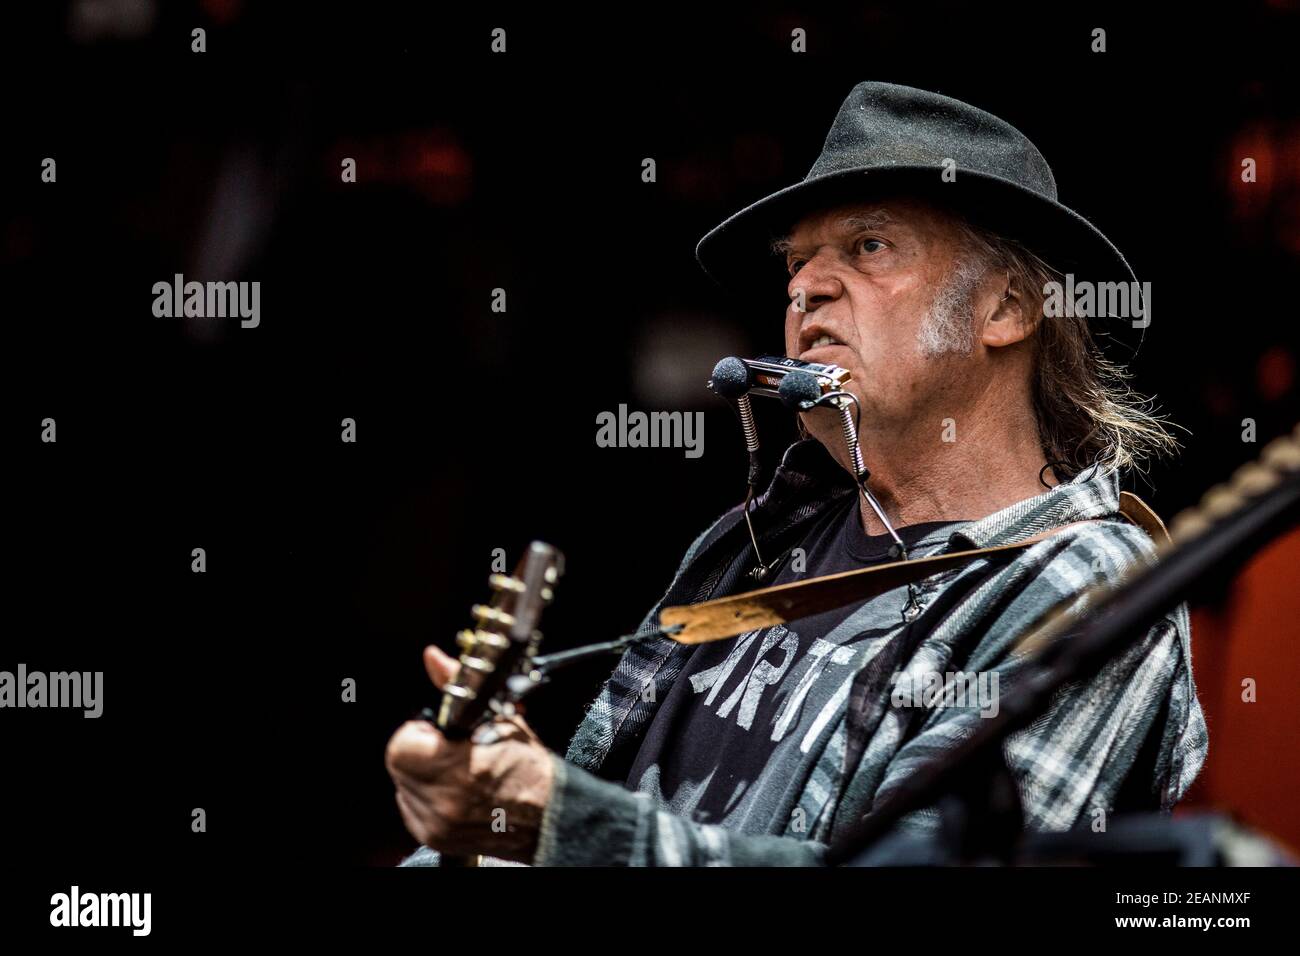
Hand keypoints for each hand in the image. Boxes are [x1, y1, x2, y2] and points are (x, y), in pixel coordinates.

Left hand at [384, 645, 554, 862]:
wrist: (547, 814)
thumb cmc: (527, 766)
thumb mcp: (498, 717)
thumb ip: (458, 686)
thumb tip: (434, 659)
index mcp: (458, 768)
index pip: (402, 746)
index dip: (419, 734)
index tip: (439, 734)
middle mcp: (444, 801)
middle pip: (399, 765)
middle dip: (420, 752)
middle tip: (449, 750)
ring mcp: (438, 824)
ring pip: (403, 786)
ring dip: (422, 775)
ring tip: (455, 771)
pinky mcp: (435, 838)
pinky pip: (411, 808)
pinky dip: (426, 797)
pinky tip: (453, 791)